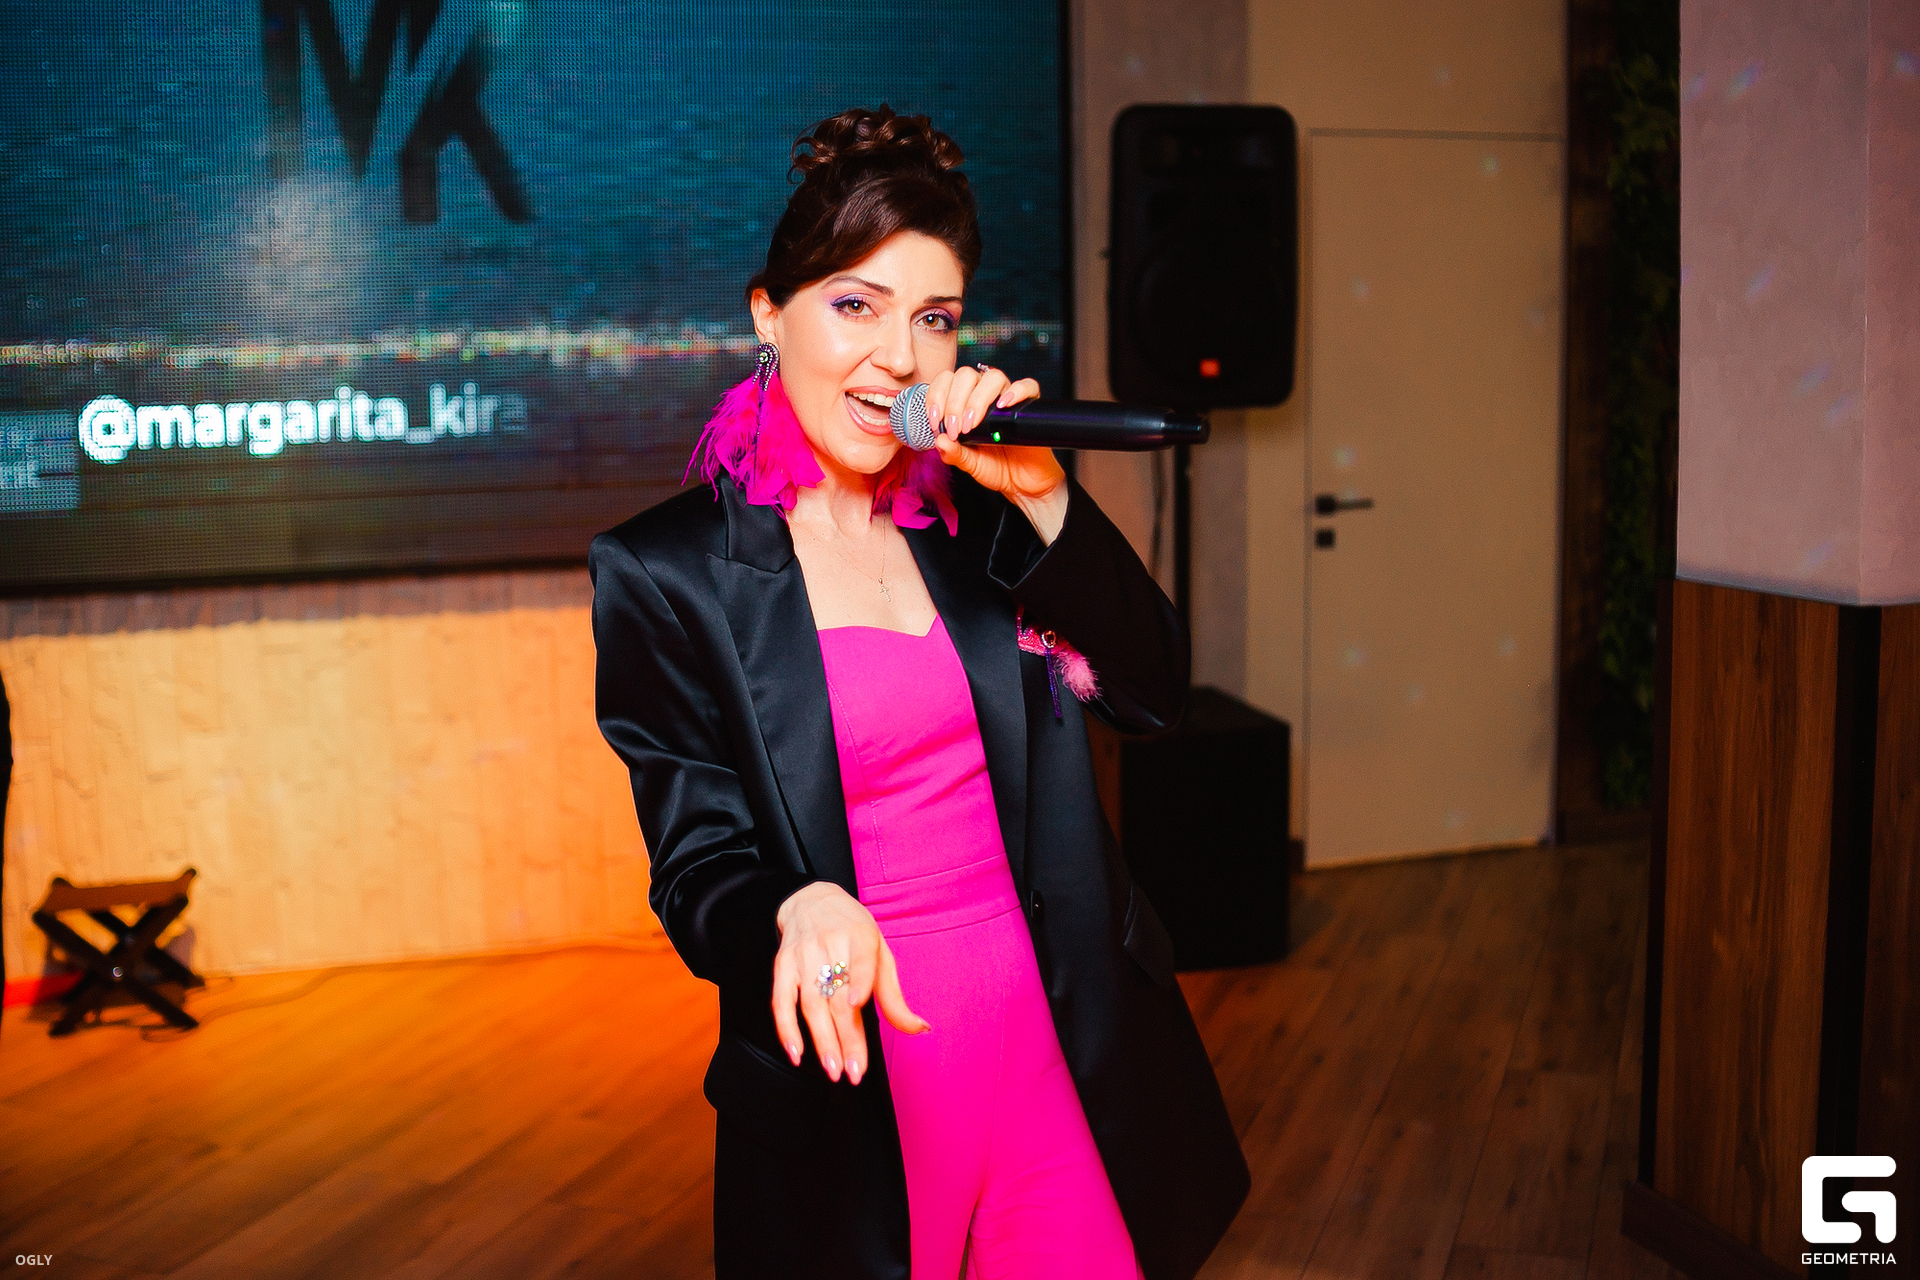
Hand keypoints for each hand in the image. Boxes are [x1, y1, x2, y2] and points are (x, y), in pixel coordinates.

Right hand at [772, 881, 927, 1082]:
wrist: (811, 901)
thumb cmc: (853, 931)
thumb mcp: (880, 953)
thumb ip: (894, 996)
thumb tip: (920, 1028)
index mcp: (861, 937)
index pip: (860, 961)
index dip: (858, 980)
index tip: (857, 1003)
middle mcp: (830, 944)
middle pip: (837, 996)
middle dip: (846, 1037)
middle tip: (854, 1071)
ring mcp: (803, 955)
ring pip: (811, 1003)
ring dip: (821, 1040)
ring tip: (834, 1069)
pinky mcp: (782, 965)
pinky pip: (780, 1000)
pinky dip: (786, 1028)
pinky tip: (796, 1052)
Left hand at [923, 364, 1068, 543]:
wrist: (1022, 483)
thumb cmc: (995, 468)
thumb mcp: (968, 463)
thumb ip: (953, 453)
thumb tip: (939, 440)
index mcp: (965, 402)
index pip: (947, 382)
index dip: (937, 397)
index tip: (936, 422)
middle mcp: (985, 396)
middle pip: (966, 375)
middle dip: (955, 402)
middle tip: (956, 429)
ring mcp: (1008, 398)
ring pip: (993, 377)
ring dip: (977, 399)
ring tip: (973, 425)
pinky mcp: (1029, 406)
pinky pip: (1027, 386)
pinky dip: (1015, 391)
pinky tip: (1003, 406)